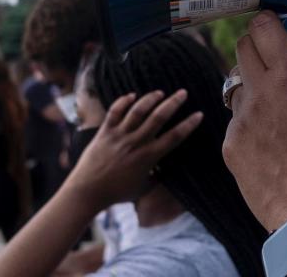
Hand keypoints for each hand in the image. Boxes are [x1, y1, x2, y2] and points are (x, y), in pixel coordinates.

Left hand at [62, 90, 202, 211]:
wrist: (88, 192)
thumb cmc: (117, 193)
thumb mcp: (143, 188)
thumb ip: (157, 178)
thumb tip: (168, 169)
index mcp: (148, 158)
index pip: (174, 137)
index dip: (188, 125)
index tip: (198, 114)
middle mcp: (135, 144)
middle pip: (158, 118)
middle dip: (173, 103)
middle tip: (183, 93)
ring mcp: (119, 136)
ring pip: (138, 111)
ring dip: (151, 99)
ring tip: (160, 92)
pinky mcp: (104, 132)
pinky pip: (115, 112)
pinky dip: (124, 101)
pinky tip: (132, 96)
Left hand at [223, 11, 286, 230]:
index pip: (263, 26)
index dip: (270, 23)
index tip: (280, 29)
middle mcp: (259, 92)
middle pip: (244, 48)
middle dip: (259, 48)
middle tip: (279, 63)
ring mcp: (240, 120)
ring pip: (237, 85)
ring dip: (253, 87)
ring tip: (278, 111)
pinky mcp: (230, 146)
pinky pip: (236, 121)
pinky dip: (250, 123)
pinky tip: (272, 144)